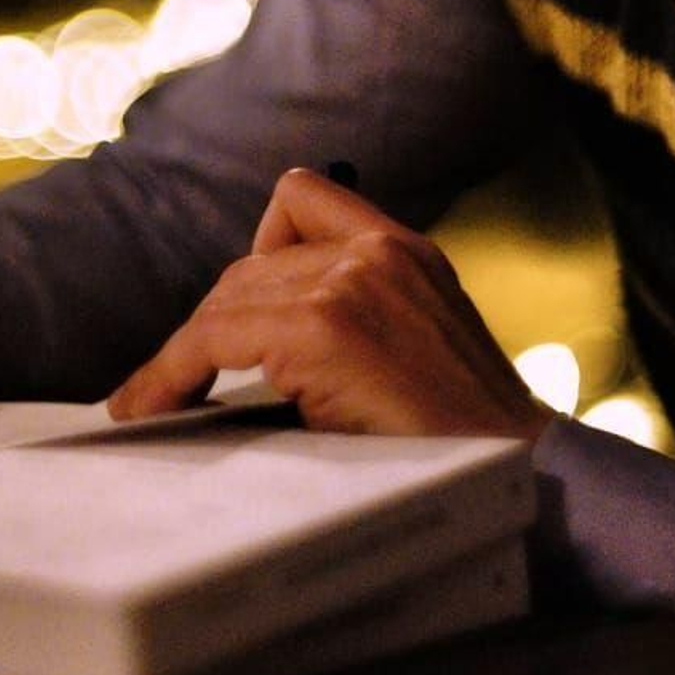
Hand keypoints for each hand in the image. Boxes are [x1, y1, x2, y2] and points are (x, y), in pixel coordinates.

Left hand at [107, 166, 549, 441]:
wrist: (523, 476)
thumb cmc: (464, 437)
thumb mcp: (416, 344)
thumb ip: (358, 318)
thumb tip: (253, 348)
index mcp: (403, 249)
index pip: (300, 199)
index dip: (252, 252)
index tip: (230, 314)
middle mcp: (378, 252)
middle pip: (248, 265)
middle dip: (211, 325)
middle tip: (178, 381)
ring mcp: (352, 283)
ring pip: (226, 302)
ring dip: (182, 355)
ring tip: (153, 402)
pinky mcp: (326, 328)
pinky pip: (216, 340)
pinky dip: (171, 373)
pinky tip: (150, 406)